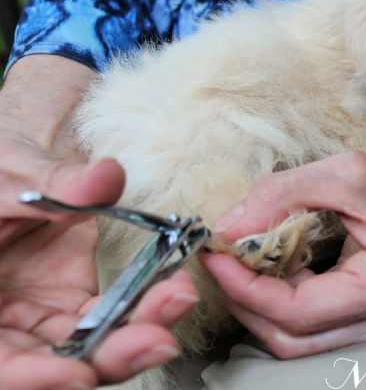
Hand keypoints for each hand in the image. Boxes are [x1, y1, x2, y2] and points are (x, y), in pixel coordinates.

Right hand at [0, 56, 198, 389]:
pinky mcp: (77, 296)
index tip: (81, 374)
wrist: (9, 167)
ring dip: (141, 329)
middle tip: (158, 340)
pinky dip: (147, 305)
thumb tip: (106, 177)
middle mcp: (9, 322)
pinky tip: (174, 288)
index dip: (36, 378)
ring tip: (178, 299)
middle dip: (111, 356)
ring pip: (94, 341)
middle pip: (59, 361)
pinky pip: (114, 312)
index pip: (1, 365)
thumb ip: (53, 183)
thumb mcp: (10, 177)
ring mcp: (45, 311)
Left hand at [203, 140, 365, 358]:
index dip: (247, 288)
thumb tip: (228, 227)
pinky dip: (287, 307)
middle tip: (222, 261)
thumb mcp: (344, 171)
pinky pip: (318, 334)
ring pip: (303, 344)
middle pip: (295, 340)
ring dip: (264, 308)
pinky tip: (276, 275)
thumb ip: (281, 195)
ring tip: (244, 267)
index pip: (300, 311)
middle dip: (247, 302)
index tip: (216, 255)